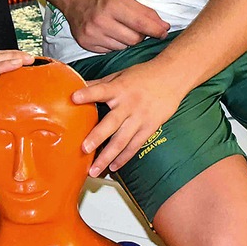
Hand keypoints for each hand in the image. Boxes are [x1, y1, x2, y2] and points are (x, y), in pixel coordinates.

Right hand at [62, 0, 168, 53]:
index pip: (140, 23)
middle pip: (133, 39)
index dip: (155, 30)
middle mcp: (100, 20)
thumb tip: (164, 28)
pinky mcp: (85, 44)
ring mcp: (92, 34)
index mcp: (112, 5)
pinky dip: (114, 45)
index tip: (163, 33)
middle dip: (139, 35)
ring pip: (123, 47)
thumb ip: (145, 13)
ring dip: (126, 41)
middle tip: (136, 28)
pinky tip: (109, 35)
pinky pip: (110, 51)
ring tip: (120, 30)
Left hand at [72, 59, 187, 176]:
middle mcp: (129, 104)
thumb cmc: (143, 75)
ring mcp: (140, 118)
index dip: (88, 94)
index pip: (101, 90)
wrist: (172, 77)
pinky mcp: (150, 127)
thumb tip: (77, 84)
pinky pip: (135, 145)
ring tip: (95, 170)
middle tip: (84, 149)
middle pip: (111, 123)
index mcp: (119, 88)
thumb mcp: (120, 75)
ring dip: (108, 156)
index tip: (74, 98)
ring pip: (122, 140)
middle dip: (97, 137)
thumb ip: (100, 84)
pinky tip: (113, 167)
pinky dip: (124, 157)